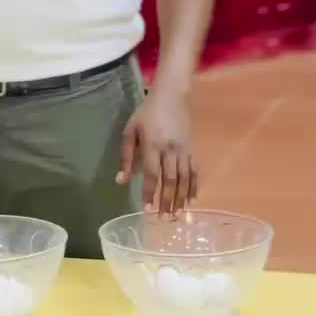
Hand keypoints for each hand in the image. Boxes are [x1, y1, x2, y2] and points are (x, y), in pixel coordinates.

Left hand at [117, 91, 197, 215]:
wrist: (171, 95)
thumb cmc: (147, 113)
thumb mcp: (131, 131)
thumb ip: (126, 157)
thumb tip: (121, 181)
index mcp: (152, 144)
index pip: (152, 173)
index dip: (150, 192)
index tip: (147, 209)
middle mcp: (170, 149)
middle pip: (170, 179)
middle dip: (167, 201)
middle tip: (163, 219)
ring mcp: (183, 149)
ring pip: (184, 178)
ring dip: (181, 198)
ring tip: (177, 215)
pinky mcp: (191, 148)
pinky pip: (194, 170)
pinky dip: (193, 186)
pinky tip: (191, 200)